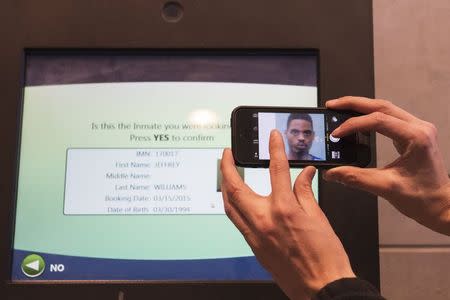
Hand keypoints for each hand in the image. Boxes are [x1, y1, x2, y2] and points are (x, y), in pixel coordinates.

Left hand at [220, 130, 354, 299]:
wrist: (322, 288)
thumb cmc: (325, 257)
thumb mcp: (319, 217)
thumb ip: (305, 192)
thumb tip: (305, 174)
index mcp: (284, 210)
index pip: (276, 169)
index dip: (274, 148)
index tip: (272, 137)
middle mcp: (264, 221)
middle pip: (235, 187)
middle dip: (226, 166)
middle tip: (226, 154)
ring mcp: (255, 235)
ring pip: (229, 206)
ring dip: (225, 187)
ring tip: (226, 174)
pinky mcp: (254, 247)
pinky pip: (237, 222)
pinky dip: (234, 207)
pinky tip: (238, 202)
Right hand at [324, 96, 449, 234]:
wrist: (442, 206)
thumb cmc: (423, 198)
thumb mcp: (386, 188)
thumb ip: (355, 178)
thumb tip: (332, 173)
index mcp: (416, 137)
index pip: (378, 121)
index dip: (353, 125)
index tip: (336, 134)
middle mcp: (419, 128)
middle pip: (381, 106)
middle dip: (353, 104)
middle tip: (332, 105)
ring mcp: (418, 129)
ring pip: (385, 108)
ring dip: (361, 107)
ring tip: (340, 109)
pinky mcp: (413, 134)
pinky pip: (389, 117)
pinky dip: (370, 116)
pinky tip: (357, 120)